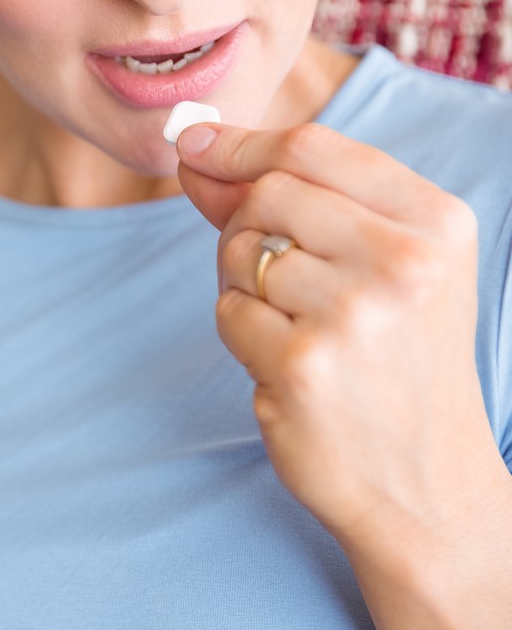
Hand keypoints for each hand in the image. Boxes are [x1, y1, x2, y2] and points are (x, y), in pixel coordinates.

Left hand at [175, 122, 504, 547]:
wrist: (426, 486)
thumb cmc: (398, 367)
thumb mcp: (386, 270)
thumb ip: (300, 202)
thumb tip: (198, 151)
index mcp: (436, 223)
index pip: (313, 148)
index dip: (239, 143)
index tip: (192, 145)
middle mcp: (402, 261)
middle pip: (267, 193)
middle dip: (243, 226)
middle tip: (273, 278)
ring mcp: (352, 314)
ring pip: (240, 253)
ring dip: (246, 287)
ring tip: (298, 329)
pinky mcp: (301, 365)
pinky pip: (229, 313)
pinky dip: (242, 335)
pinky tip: (287, 366)